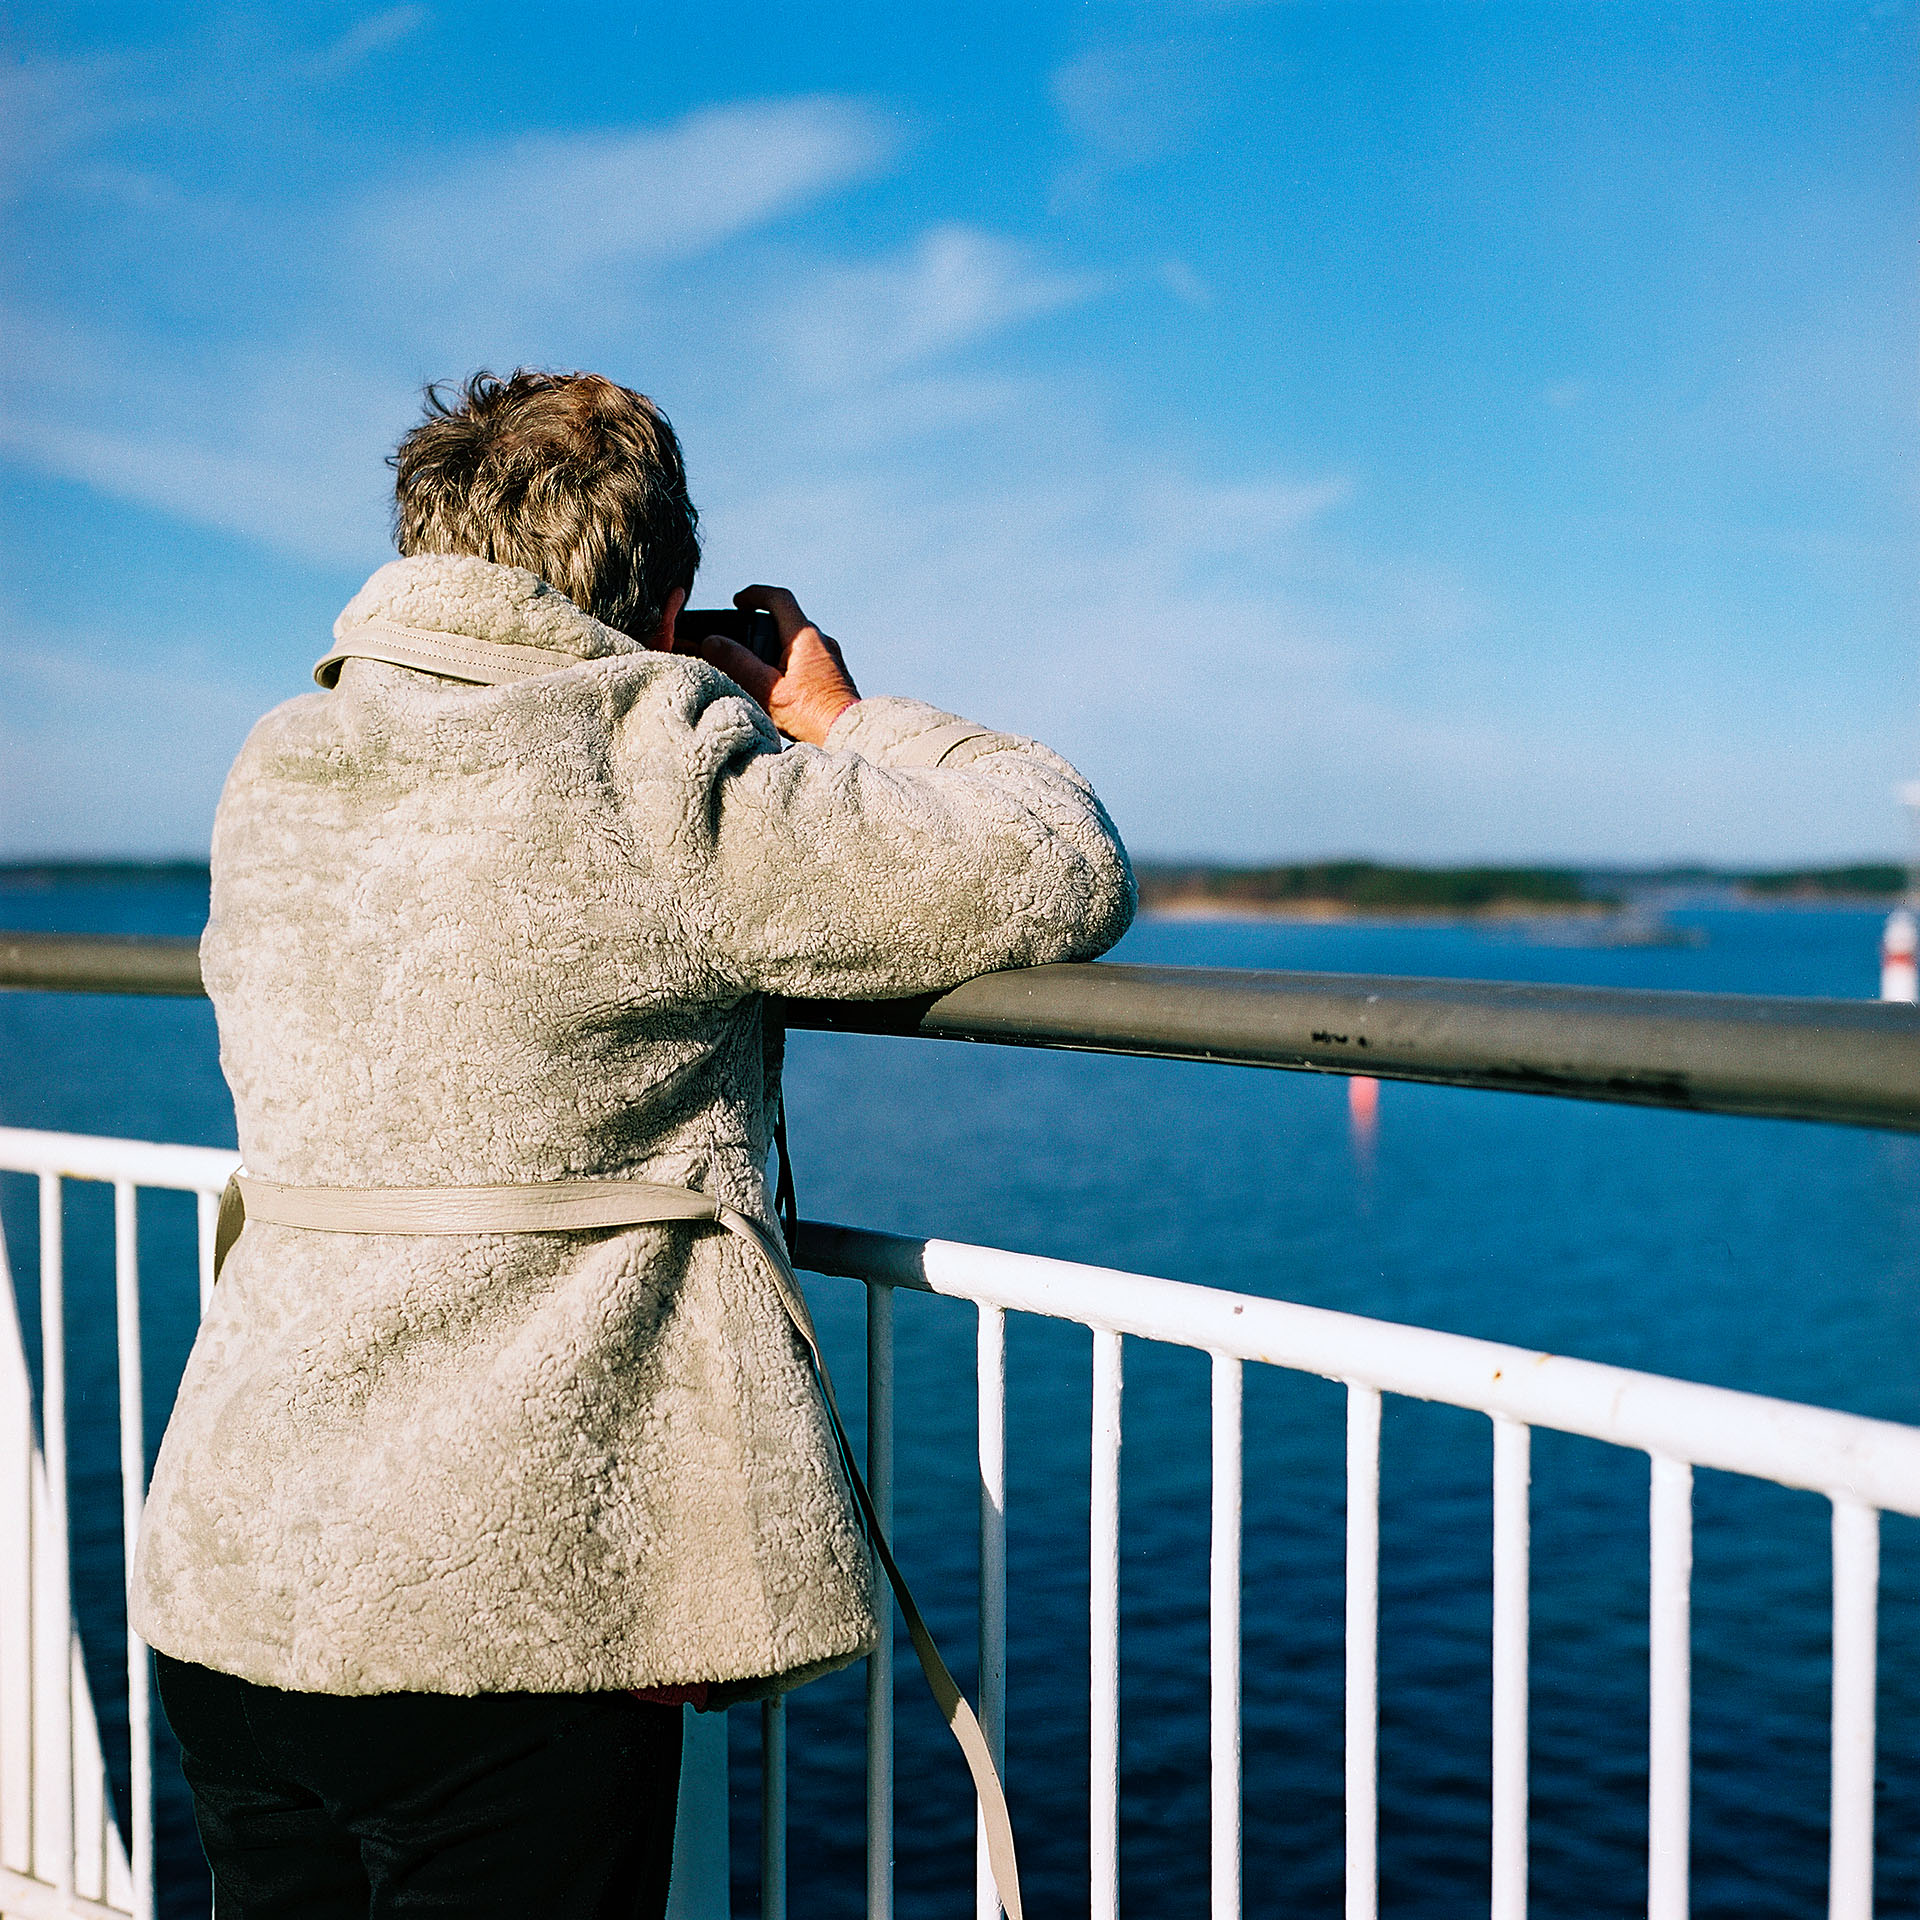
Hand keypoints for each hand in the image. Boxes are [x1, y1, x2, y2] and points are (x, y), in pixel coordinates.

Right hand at [686, 586, 859, 745]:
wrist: (850, 735)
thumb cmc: (812, 715)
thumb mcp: (767, 689)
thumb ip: (738, 663)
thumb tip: (712, 642)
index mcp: (806, 637)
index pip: (779, 598)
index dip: (755, 595)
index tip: (738, 602)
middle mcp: (823, 641)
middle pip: (786, 621)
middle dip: (761, 627)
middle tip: (741, 644)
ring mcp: (831, 658)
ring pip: (797, 641)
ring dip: (774, 648)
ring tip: (757, 671)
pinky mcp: (835, 675)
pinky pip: (807, 658)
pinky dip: (788, 662)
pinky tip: (778, 687)